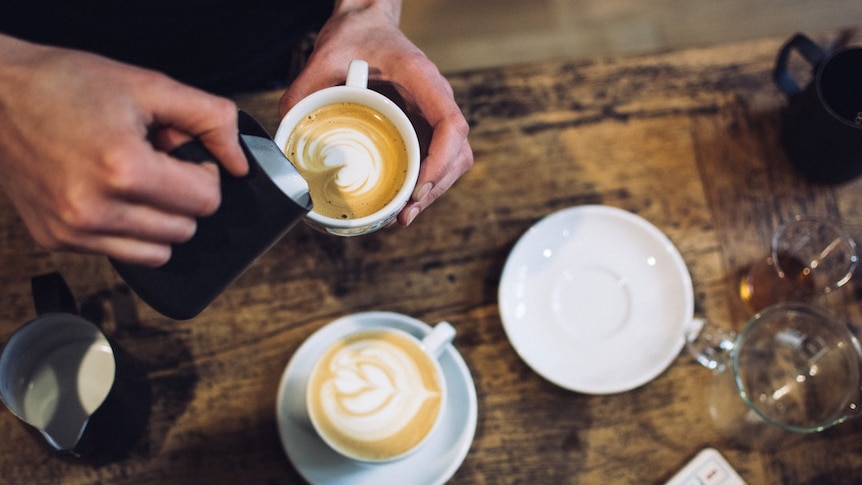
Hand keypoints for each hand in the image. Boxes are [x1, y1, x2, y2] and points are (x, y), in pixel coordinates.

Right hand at [0, 35, 247, 265]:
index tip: (184, 155)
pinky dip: (130, 231)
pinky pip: (123, 254)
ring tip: (135, 180)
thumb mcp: (149, 86)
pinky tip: (112, 195)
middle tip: (157, 163)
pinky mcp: (57, 240)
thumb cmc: (67, 85)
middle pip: (186, 230)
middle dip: (184, 197)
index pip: (206, 201)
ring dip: (162, 220)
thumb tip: (240, 163)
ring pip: (160, 252)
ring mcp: (73, 230)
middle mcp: (95, 208)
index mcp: (123, 169)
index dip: (204, 174)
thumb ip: (210, 119)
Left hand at [279, 0, 472, 225]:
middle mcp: (435, 98)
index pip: (451, 124)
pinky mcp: (424, 125)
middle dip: (435, 188)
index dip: (440, 161)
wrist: (367, 23)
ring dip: (433, 191)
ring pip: (452, 160)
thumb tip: (286, 132)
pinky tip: (403, 200)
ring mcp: (433, 114)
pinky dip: (425, 183)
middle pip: (457, 152)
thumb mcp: (324, 56)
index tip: (417, 186)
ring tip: (403, 215)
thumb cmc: (355, 35)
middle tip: (404, 214)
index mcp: (422, 79)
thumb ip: (303, 90)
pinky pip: (436, 158)